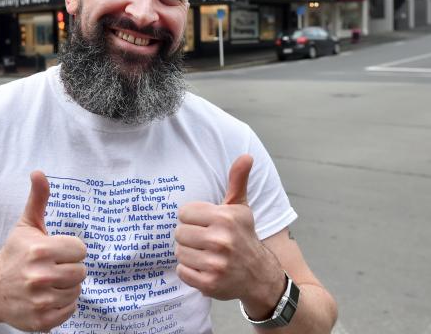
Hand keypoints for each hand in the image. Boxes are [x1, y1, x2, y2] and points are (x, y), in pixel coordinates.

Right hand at [0, 171, 86, 330]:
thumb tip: (38, 172)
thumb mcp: (26, 225)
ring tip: (50, 281)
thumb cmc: (14, 254)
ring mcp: (41, 301)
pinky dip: (63, 304)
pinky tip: (49, 296)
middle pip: (81, 271)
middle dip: (69, 268)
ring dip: (67, 286)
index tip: (57, 251)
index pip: (80, 250)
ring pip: (77, 290)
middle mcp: (41, 276)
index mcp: (40, 250)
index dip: (70, 250)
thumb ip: (38, 198)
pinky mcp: (42, 321)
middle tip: (53, 267)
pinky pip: (70, 310)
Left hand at [175, 155, 284, 317]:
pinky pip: (182, 271)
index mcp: (224, 218)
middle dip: (189, 236)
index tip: (205, 224)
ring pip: (179, 252)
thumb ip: (238, 180)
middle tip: (204, 240)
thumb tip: (246, 156)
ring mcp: (215, 264)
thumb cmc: (244, 236)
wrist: (259, 275)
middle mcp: (220, 240)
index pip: (184, 213)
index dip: (192, 218)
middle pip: (179, 233)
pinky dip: (189, 271)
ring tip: (205, 254)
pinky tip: (204, 267)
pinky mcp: (209, 283)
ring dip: (189, 254)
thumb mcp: (240, 208)